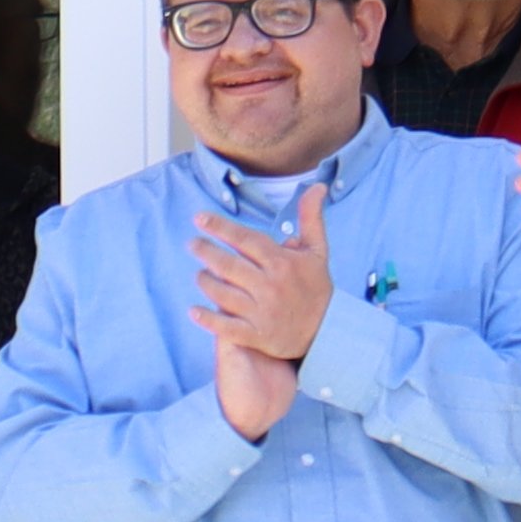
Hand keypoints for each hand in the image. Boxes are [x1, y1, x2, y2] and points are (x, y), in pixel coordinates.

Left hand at [194, 186, 335, 366]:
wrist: (328, 332)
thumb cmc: (317, 288)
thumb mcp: (317, 251)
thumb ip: (310, 218)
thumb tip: (316, 186)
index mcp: (282, 263)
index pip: (246, 240)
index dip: (221, 227)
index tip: (199, 218)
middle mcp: (269, 286)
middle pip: (229, 265)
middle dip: (206, 252)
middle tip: (192, 244)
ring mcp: (262, 312)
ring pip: (224, 294)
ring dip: (206, 282)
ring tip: (199, 273)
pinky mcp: (257, 335)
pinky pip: (227, 327)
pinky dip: (208, 319)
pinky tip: (193, 311)